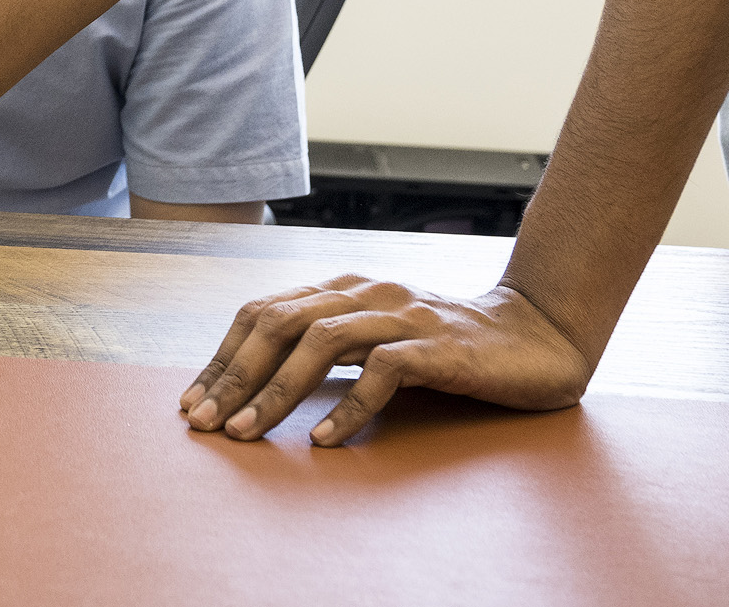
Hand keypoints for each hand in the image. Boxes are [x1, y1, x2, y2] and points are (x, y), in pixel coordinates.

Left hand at [178, 274, 591, 446]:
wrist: (534, 337)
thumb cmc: (445, 345)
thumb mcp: (375, 339)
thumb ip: (327, 348)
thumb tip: (259, 384)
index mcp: (341, 288)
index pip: (262, 312)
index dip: (222, 356)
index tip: (193, 401)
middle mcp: (363, 292)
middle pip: (279, 321)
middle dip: (234, 373)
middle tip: (202, 421)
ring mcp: (400, 314)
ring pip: (319, 341)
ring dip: (276, 390)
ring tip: (245, 432)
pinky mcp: (437, 346)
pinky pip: (382, 371)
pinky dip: (347, 406)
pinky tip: (322, 440)